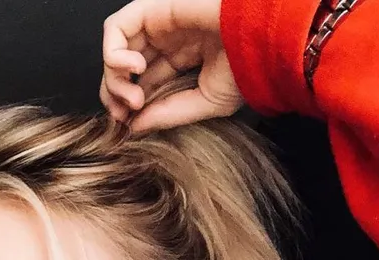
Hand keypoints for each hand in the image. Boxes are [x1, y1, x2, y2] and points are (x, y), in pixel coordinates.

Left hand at [99, 0, 244, 131]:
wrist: (264, 39)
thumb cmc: (247, 67)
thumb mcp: (206, 103)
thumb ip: (168, 114)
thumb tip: (133, 128)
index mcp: (181, 58)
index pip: (141, 82)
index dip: (127, 105)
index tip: (130, 125)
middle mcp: (166, 39)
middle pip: (121, 69)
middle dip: (115, 96)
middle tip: (126, 115)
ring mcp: (158, 22)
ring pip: (114, 49)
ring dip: (114, 80)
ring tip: (134, 98)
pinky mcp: (153, 7)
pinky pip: (116, 28)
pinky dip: (114, 53)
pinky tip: (136, 69)